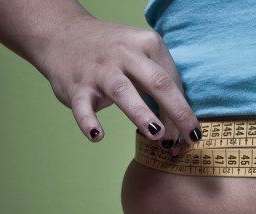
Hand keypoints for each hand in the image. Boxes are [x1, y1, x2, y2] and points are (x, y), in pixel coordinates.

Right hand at [30, 15, 199, 154]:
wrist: (63, 34)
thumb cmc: (114, 55)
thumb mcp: (140, 59)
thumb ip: (159, 90)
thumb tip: (177, 133)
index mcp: (147, 44)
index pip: (171, 80)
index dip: (184, 110)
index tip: (192, 135)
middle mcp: (125, 54)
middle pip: (157, 82)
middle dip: (176, 110)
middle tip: (189, 136)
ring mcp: (100, 69)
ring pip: (123, 90)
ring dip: (141, 113)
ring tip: (156, 133)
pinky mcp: (77, 85)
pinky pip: (82, 105)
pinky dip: (88, 121)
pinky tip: (97, 136)